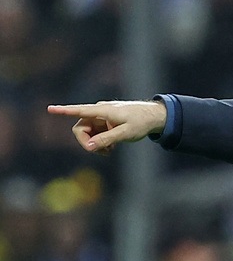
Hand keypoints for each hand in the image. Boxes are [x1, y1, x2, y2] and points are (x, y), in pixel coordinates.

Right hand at [48, 100, 167, 154]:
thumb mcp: (125, 134)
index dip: (64, 111)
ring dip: (94, 143)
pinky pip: (95, 133)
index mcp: (103, 111)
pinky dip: (100, 142)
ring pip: (87, 132)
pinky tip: (111, 147)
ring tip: (109, 150)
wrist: (154, 116)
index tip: (50, 109)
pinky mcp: (105, 122)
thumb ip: (106, 140)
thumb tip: (87, 147)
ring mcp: (102, 117)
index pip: (80, 110)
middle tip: (101, 152)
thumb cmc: (142, 122)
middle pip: (80, 128)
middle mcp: (99, 111)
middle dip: (86, 142)